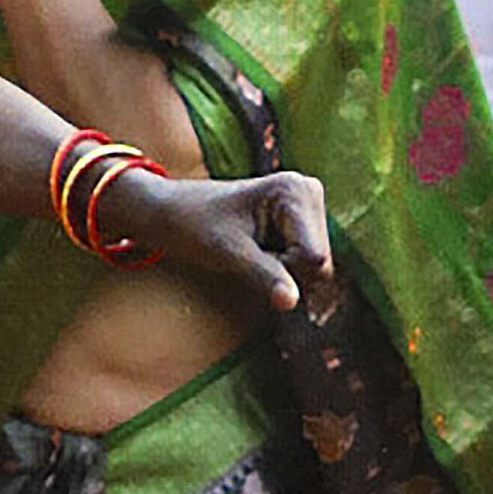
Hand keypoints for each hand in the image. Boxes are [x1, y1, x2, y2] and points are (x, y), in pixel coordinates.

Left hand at [93, 164, 336, 311]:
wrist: (173, 213)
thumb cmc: (195, 224)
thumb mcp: (228, 252)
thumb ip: (264, 275)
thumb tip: (292, 303)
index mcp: (295, 190)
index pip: (314, 257)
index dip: (286, 272)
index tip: (252, 259)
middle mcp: (309, 192)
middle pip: (319, 263)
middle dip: (287, 273)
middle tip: (250, 256)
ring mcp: (307, 208)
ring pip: (315, 268)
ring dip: (285, 273)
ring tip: (252, 253)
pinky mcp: (301, 223)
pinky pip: (306, 264)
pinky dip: (284, 270)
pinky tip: (261, 256)